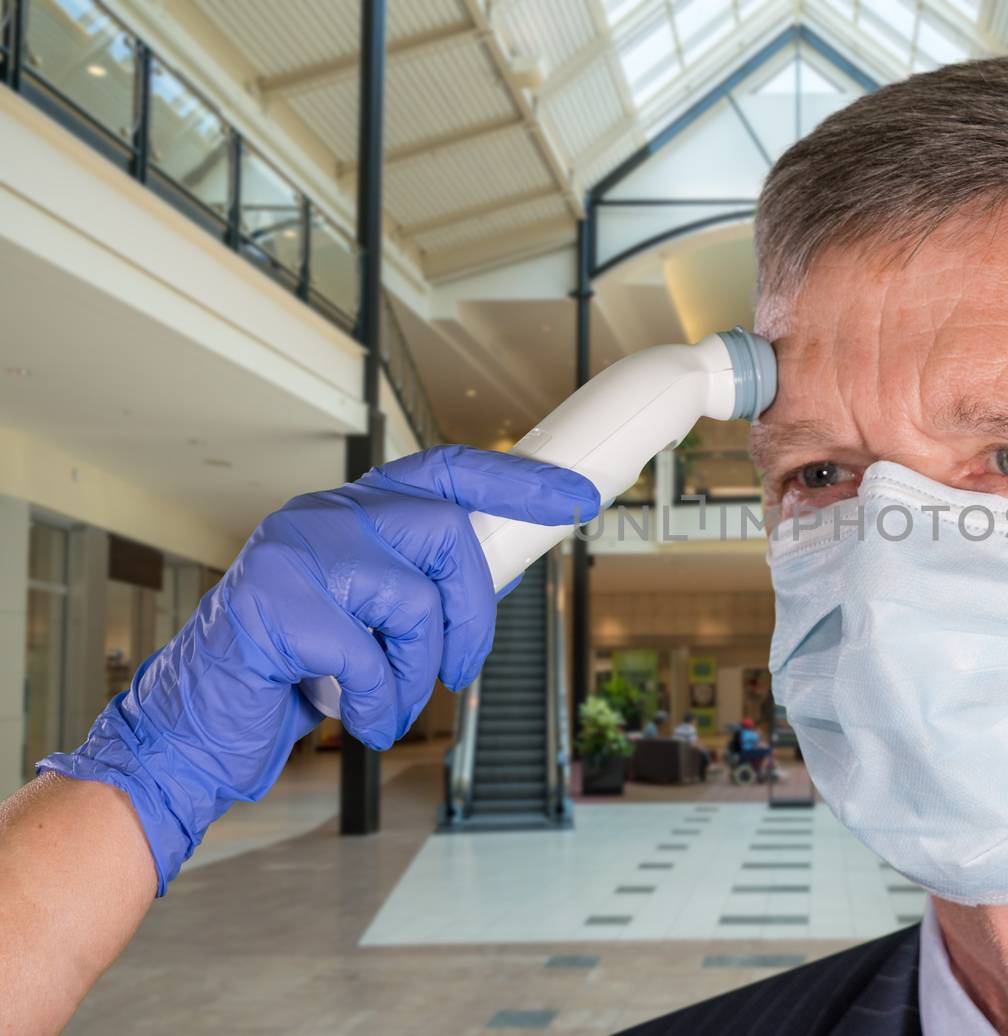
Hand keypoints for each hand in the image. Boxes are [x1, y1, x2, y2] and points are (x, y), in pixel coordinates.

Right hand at [37, 445, 598, 893]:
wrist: (196, 730)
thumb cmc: (291, 677)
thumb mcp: (371, 623)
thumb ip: (422, 586)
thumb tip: (504, 572)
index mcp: (350, 514)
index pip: (445, 470)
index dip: (515, 481)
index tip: (576, 497)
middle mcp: (321, 517)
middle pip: (446, 532)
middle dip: (474, 612)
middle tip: (464, 670)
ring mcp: (293, 552)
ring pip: (416, 598)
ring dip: (419, 672)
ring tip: (388, 704)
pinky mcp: (274, 603)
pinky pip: (371, 656)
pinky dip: (378, 703)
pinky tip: (354, 719)